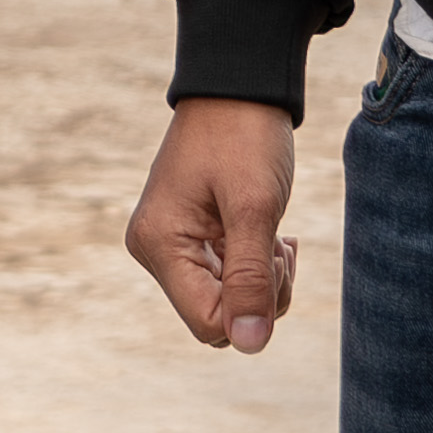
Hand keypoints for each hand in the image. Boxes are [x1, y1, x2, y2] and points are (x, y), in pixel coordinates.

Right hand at [124, 96, 299, 353]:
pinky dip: (255, 265)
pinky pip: (225, 278)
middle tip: (277, 246)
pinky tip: (270, 236)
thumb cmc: (245, 137)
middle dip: (259, 293)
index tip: (273, 260)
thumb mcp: (255, 208)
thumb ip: (251, 279)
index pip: (208, 322)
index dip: (251, 308)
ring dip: (262, 279)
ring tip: (275, 237)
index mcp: (159, 243)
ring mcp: (171, 244)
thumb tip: (250, 346)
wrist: (240, 86)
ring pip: (225, 301)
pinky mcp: (189, 238)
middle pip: (216, 316)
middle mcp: (155, 249)